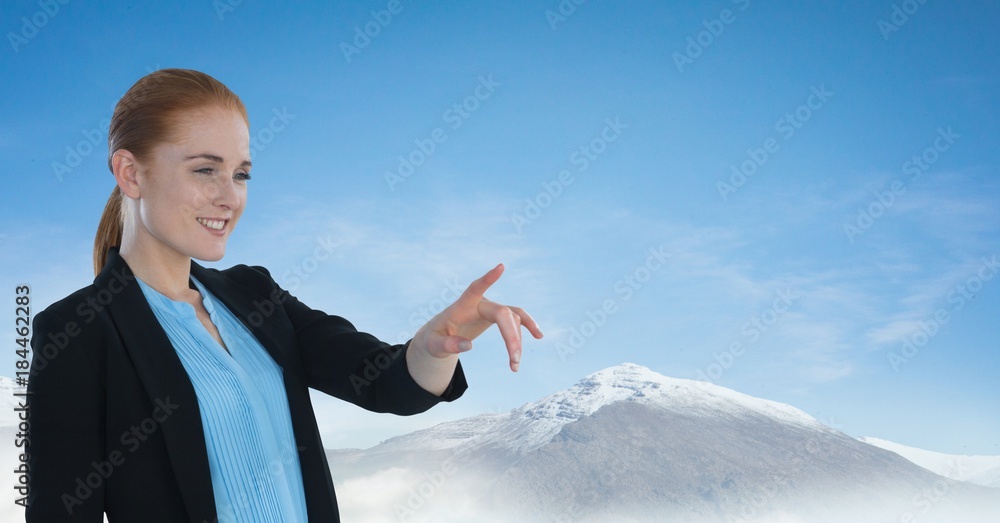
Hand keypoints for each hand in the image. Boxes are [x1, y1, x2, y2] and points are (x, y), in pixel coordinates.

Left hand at [407, 264, 543, 392]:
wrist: (440, 338)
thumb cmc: (435, 339)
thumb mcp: (434, 346)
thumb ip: (447, 345)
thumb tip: (468, 346)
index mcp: (461, 306)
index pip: (475, 288)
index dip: (487, 279)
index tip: (501, 267)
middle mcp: (479, 304)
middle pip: (502, 314)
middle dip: (511, 337)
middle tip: (514, 363)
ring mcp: (490, 309)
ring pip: (512, 319)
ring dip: (517, 341)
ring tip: (515, 366)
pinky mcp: (497, 316)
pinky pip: (516, 319)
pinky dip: (527, 326)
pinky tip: (538, 335)